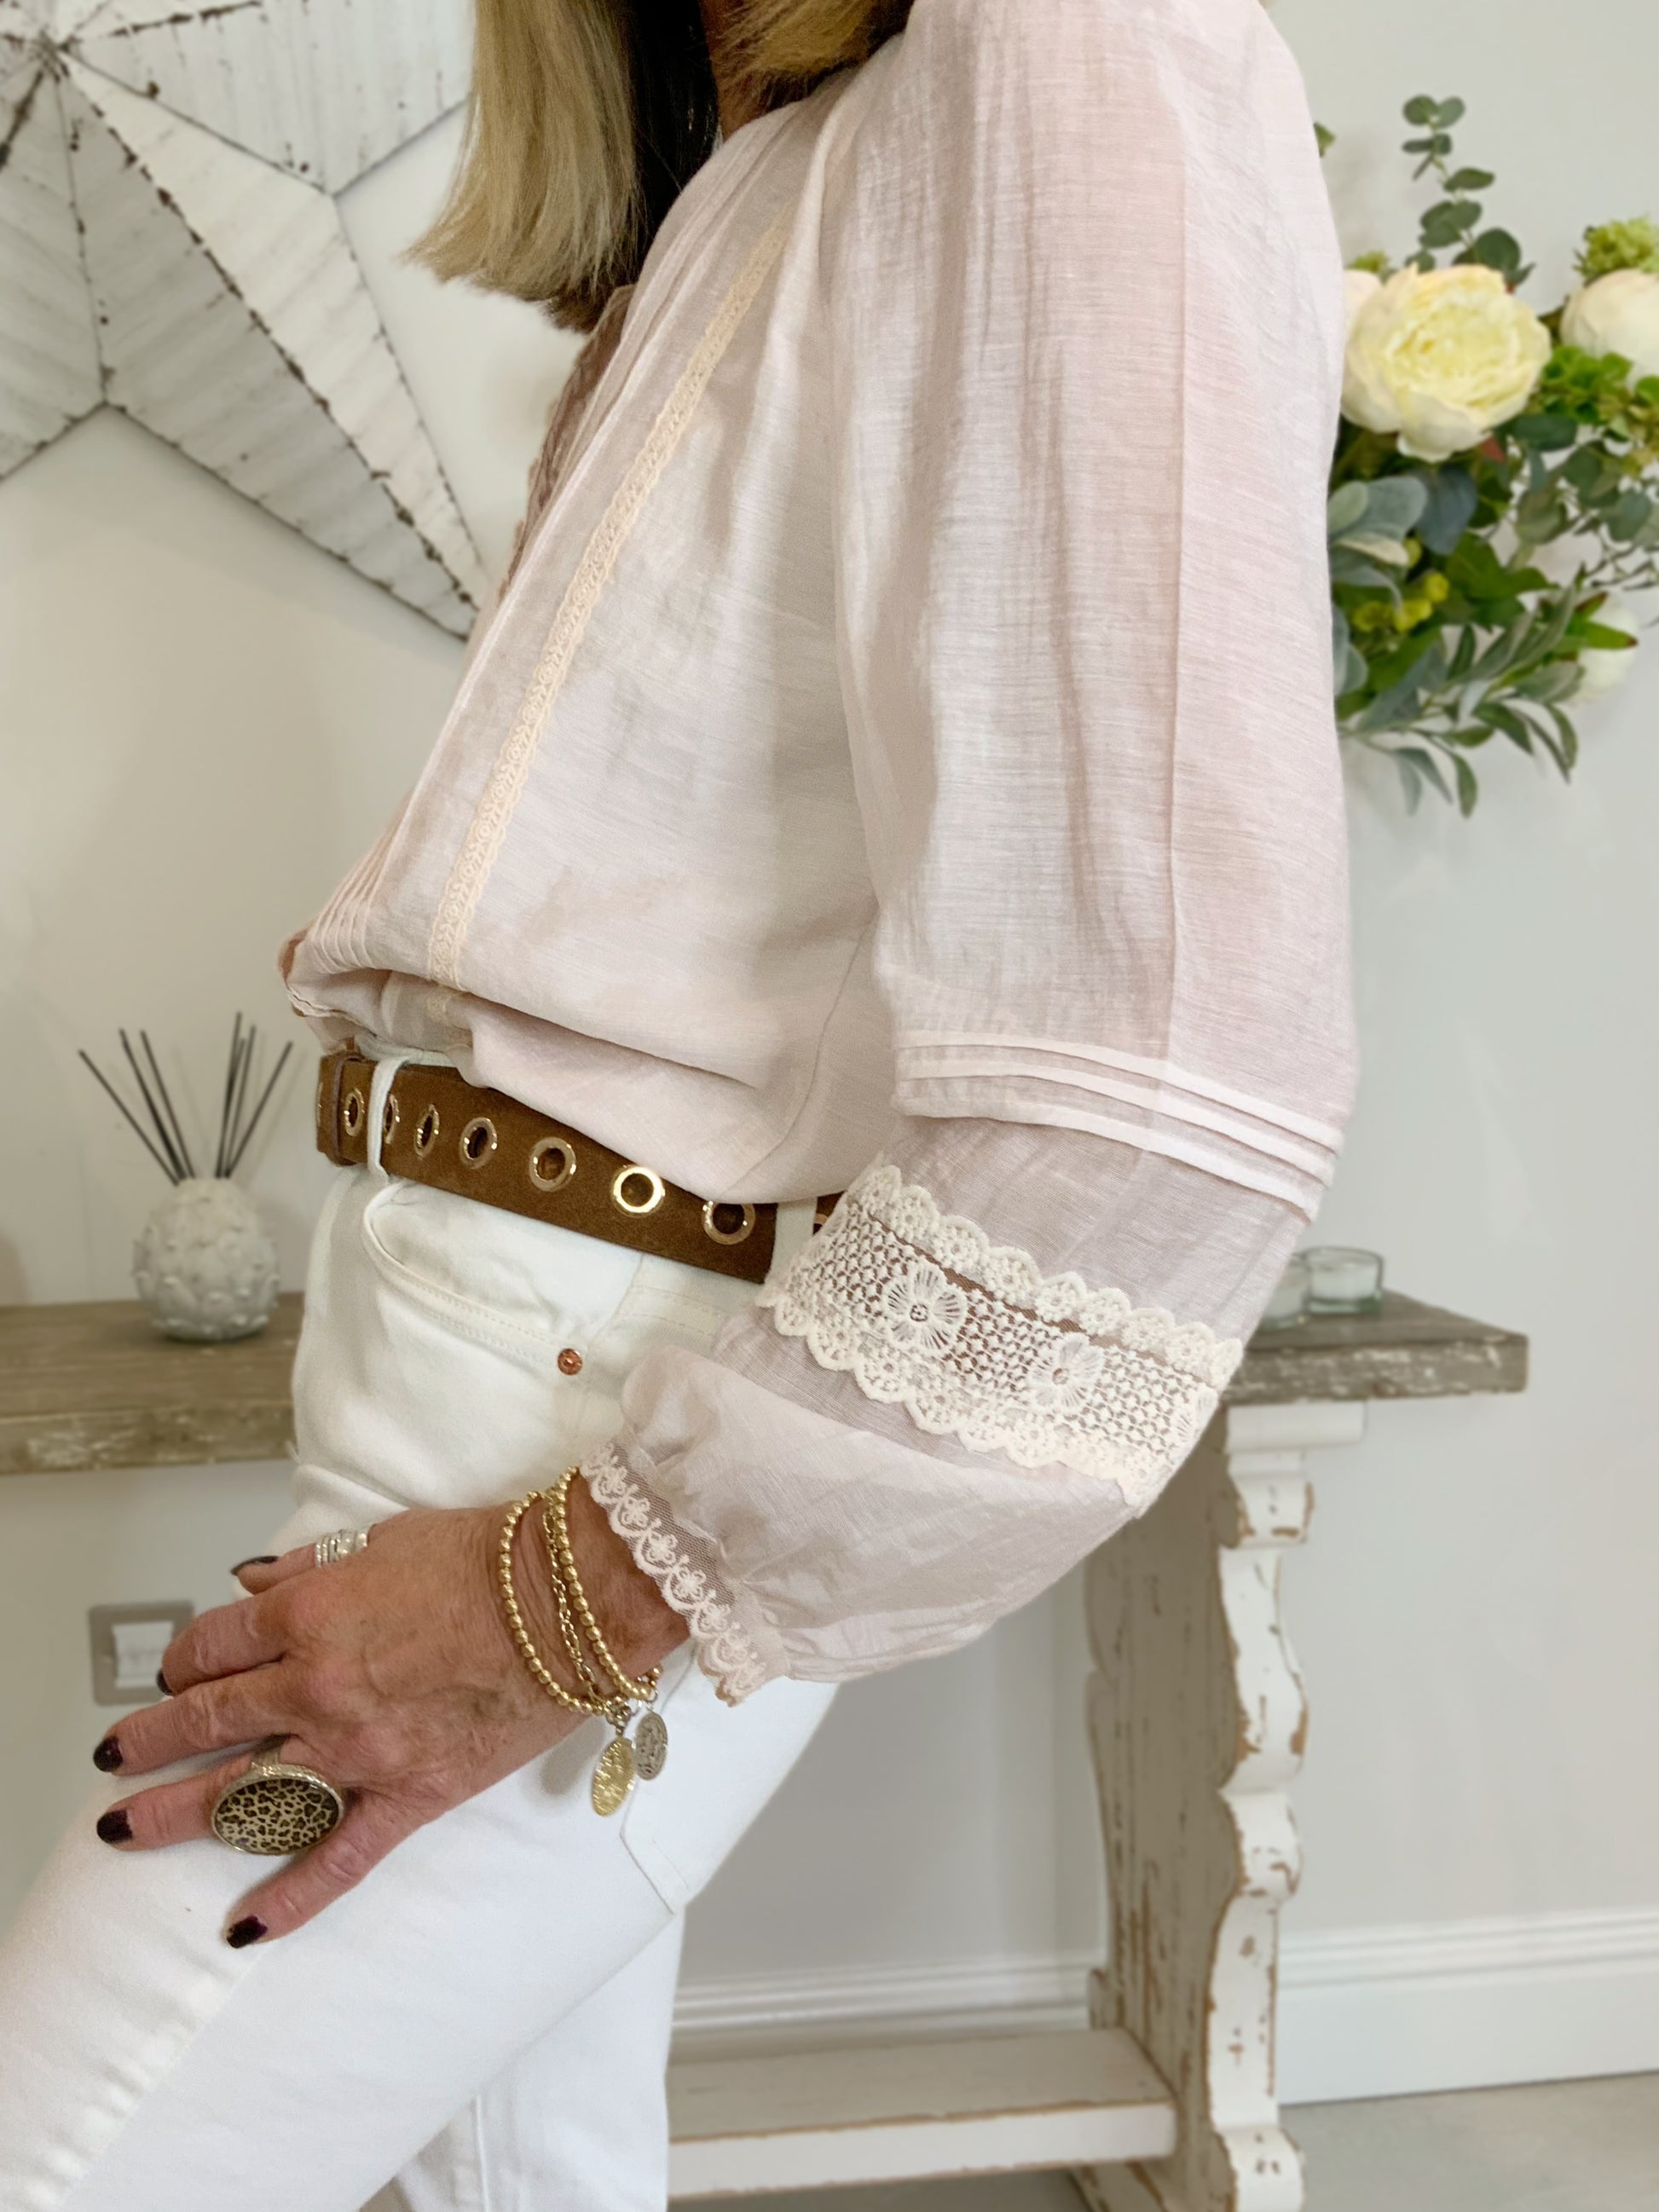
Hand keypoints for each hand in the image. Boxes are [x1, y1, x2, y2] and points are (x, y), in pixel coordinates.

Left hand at [91, 1481, 684, 1944]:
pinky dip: (288, 1900)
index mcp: (306, 1616)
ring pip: (242, 1793)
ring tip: (125, 1829)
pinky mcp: (407, 1795)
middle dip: (148, 1739)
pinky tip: (244, 1927)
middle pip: (203, 1719)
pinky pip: (335, 1860)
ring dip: (174, 1814)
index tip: (178, 1669)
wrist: (571, 1599)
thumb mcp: (382, 1538)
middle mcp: (315, 1686)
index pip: (211, 1646)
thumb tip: (250, 1587)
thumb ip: (306, 1569)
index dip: (183, 1660)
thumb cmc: (486, 1555)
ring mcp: (357, 1749)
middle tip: (116, 1757)